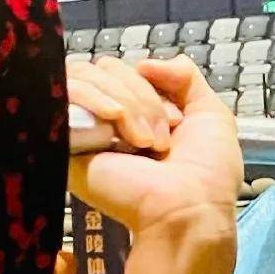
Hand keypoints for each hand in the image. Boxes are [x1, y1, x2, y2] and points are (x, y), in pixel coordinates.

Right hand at [68, 58, 241, 246]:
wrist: (186, 210)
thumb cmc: (205, 174)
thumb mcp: (211, 115)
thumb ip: (184, 77)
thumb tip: (143, 63)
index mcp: (135, 115)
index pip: (124, 70)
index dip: (151, 86)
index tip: (176, 122)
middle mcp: (106, 120)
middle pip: (105, 68)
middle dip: (141, 96)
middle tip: (159, 140)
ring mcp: (83, 128)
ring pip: (86, 75)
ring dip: (127, 103)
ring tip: (143, 142)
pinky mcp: (63, 139)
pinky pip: (68, 90)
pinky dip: (98, 99)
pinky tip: (114, 125)